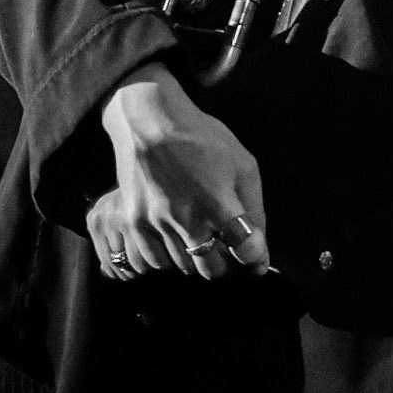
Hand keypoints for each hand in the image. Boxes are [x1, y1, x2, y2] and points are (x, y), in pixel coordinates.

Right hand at [89, 60, 269, 281]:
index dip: (254, 258)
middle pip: (213, 271)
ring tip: (196, 237)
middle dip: (225, 264)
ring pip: (184, 269)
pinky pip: (150, 263)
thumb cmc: (201, 138)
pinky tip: (171, 241)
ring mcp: (157, 223)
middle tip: (223, 248)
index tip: (252, 255)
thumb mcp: (242, 162)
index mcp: (219, 202)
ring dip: (195, 260)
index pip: (246, 252)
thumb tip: (258, 246)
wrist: (149, 121)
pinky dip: (164, 260)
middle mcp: (188, 219)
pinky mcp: (133, 223)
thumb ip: (254, 207)